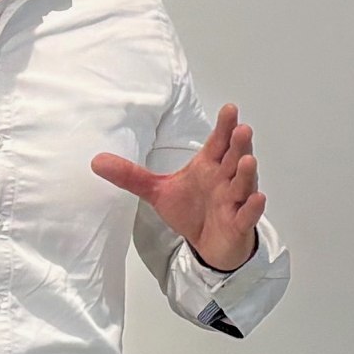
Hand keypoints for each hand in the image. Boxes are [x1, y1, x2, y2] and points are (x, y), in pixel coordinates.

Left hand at [91, 103, 264, 271]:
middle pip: (234, 158)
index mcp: (209, 166)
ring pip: (243, 184)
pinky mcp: (239, 224)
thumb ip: (132, 176)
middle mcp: (225, 180)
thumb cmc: (191, 210)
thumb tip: (97, 161)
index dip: (224, 127)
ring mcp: (235, 201)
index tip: (229, 110)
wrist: (208, 244)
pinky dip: (253, 207)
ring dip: (247, 173)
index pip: (218, 143)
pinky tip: (256, 197)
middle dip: (239, 144)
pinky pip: (247, 215)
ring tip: (247, 160)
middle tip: (241, 129)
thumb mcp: (157, 192)